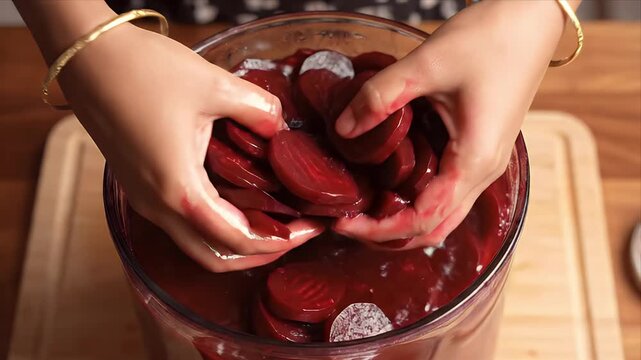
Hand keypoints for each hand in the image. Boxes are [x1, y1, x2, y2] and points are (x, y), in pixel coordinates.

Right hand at [59, 24, 323, 270]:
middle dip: (260, 254)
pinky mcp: (140, 187)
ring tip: (274, 222)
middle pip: (215, 258)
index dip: (281, 241)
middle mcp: (158, 206)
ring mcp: (144, 200)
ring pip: (196, 245)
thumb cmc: (142, 70)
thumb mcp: (213, 85)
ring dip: (237, 243)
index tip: (311, 229)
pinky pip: (182, 224)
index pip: (238, 240)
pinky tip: (239, 201)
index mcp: (179, 191)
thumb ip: (258, 110)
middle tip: (297, 234)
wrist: (88, 58)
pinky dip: (216, 226)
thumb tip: (280, 128)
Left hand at [332, 0, 567, 246]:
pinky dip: (417, 201)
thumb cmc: (489, 39)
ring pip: (443, 215)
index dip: (379, 229)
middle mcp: (484, 173)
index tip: (343, 223)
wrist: (530, 18)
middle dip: (388, 235)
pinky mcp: (481, 151)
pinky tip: (390, 185)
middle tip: (347, 223)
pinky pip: (448, 192)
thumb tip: (344, 129)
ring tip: (364, 210)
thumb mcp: (426, 65)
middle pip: (433, 229)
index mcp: (474, 161)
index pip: (422, 220)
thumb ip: (380, 97)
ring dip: (403, 221)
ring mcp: (486, 164)